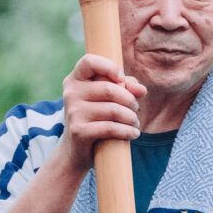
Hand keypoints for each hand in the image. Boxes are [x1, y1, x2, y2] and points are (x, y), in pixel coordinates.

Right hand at [60, 54, 146, 170]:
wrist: (75, 150)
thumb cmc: (95, 118)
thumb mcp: (107, 99)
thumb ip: (125, 87)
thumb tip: (141, 89)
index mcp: (75, 80)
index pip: (89, 62)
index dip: (109, 67)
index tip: (121, 78)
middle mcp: (71, 93)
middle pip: (110, 89)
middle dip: (130, 100)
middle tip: (136, 109)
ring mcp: (73, 112)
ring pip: (114, 110)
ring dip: (131, 118)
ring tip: (135, 122)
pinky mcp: (79, 131)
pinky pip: (111, 127)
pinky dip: (127, 131)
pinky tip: (134, 133)